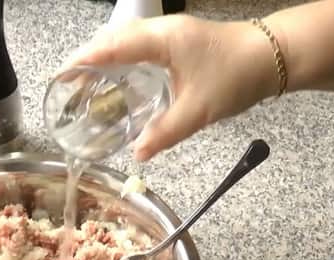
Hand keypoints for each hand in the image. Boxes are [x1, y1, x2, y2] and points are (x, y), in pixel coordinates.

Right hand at [63, 15, 279, 160]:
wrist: (273, 57)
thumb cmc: (237, 77)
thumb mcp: (198, 111)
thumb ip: (165, 133)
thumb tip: (137, 155)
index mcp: (163, 39)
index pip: (112, 46)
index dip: (83, 60)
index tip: (60, 75)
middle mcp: (162, 29)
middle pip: (113, 37)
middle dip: (86, 57)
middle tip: (67, 83)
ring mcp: (171, 31)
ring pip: (125, 38)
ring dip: (104, 55)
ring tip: (85, 79)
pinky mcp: (179, 38)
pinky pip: (139, 43)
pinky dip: (121, 56)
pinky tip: (118, 75)